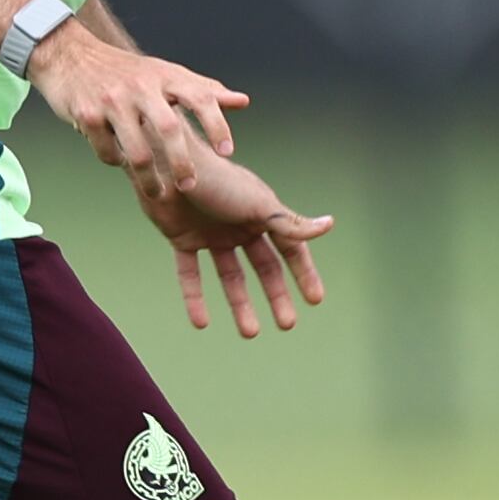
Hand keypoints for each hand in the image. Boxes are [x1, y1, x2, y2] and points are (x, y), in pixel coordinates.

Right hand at [28, 28, 241, 199]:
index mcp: (165, 76)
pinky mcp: (86, 114)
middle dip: (182, 162)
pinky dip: (115, 161)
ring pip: (136, 151)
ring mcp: (113, 100)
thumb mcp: (166, 74)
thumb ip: (203, 91)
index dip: (216, 124)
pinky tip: (118, 161)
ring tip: (157, 193)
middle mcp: (141, 86)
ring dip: (149, 178)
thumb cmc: (127, 71)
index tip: (228, 151)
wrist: (69, 54)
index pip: (199, 96)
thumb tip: (243, 102)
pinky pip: (107, 151)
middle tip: (189, 185)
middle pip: (169, 129)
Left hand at [128, 157, 331, 337]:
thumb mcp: (259, 205)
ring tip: (250, 333)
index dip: (303, 273)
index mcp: (261, 213)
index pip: (290, 248)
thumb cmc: (219, 180)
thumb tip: (330, 225)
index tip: (315, 300)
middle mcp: (239, 225)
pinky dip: (195, 297)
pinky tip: (202, 322)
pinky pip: (191, 274)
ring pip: (230, 276)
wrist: (168, 166)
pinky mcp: (183, 238)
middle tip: (287, 324)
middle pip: (263, 266)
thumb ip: (290, 222)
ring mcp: (212, 233)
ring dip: (240, 304)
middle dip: (276, 296)